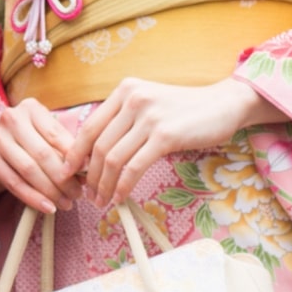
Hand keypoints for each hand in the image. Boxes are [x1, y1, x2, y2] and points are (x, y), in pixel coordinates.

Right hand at [0, 98, 81, 214]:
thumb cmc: (31, 141)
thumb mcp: (48, 136)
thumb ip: (66, 148)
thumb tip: (87, 168)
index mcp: (30, 108)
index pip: (55, 133)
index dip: (73, 154)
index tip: (88, 171)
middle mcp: (10, 119)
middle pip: (42, 153)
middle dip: (63, 178)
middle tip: (78, 194)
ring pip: (28, 169)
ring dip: (51, 190)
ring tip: (66, 203)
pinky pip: (14, 182)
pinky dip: (33, 197)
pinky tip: (48, 207)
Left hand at [73, 76, 273, 208]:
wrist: (225, 104)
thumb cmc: (185, 109)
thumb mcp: (148, 104)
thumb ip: (123, 119)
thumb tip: (95, 152)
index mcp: (123, 91)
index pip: (88, 126)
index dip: (74, 153)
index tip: (66, 173)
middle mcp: (131, 100)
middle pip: (97, 145)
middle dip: (88, 175)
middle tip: (86, 195)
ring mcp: (148, 117)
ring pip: (113, 157)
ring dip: (103, 184)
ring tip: (101, 200)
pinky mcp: (165, 136)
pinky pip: (135, 166)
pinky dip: (123, 185)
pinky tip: (120, 198)